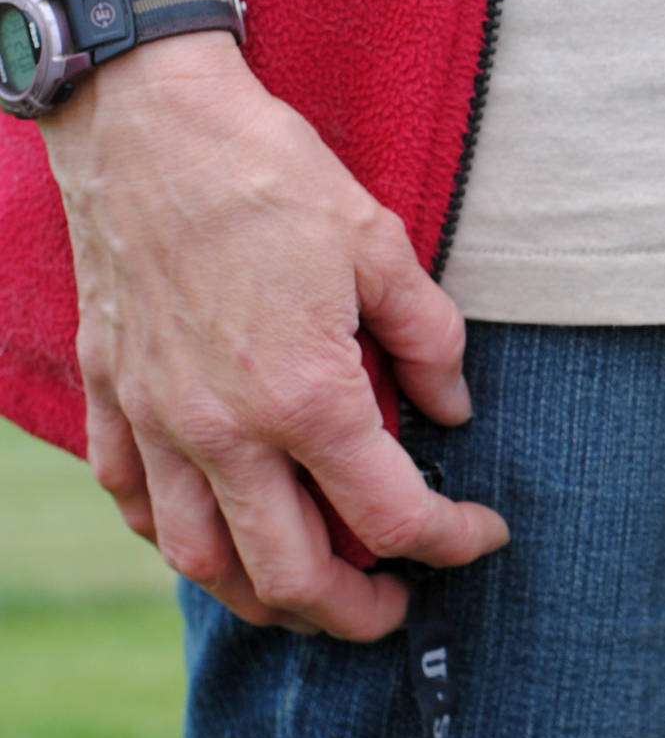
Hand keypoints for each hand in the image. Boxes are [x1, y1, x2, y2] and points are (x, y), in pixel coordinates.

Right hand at [41, 30, 509, 638]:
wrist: (148, 126)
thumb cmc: (272, 178)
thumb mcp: (383, 248)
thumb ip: (429, 342)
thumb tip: (454, 411)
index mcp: (306, 398)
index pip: (391, 517)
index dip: (451, 541)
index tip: (483, 534)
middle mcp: (223, 432)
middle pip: (291, 577)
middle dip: (357, 611)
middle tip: (398, 606)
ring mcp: (156, 423)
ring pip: (202, 563)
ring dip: (265, 598)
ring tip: (312, 594)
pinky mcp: (109, 399)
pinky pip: (137, 505)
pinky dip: (181, 541)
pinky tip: (218, 534)